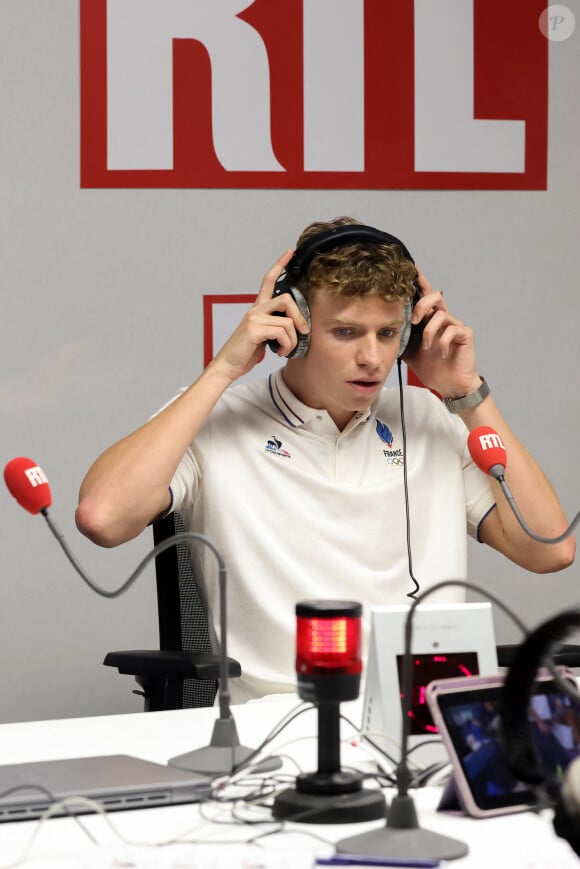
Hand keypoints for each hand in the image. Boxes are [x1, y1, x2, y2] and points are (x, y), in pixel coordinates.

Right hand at [209, 250, 310, 382]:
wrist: (228, 365)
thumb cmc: (245, 352)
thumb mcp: (263, 336)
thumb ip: (275, 326)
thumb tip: (296, 328)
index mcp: (258, 309)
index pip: (268, 280)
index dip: (279, 265)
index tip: (289, 252)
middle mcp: (255, 309)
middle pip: (286, 298)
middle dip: (300, 316)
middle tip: (304, 331)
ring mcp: (254, 318)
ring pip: (288, 320)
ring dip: (293, 339)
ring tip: (286, 349)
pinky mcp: (254, 329)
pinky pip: (282, 332)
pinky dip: (286, 345)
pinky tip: (279, 352)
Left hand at [406, 270, 481, 397]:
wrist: (450, 385)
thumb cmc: (433, 368)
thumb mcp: (410, 353)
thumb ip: (401, 339)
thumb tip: (384, 331)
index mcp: (430, 320)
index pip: (425, 296)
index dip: (420, 282)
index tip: (411, 270)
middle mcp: (444, 319)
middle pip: (436, 296)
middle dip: (421, 305)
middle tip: (413, 320)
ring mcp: (455, 325)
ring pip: (441, 314)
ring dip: (429, 331)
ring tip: (425, 347)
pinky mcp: (465, 334)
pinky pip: (452, 330)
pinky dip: (442, 342)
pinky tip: (441, 354)